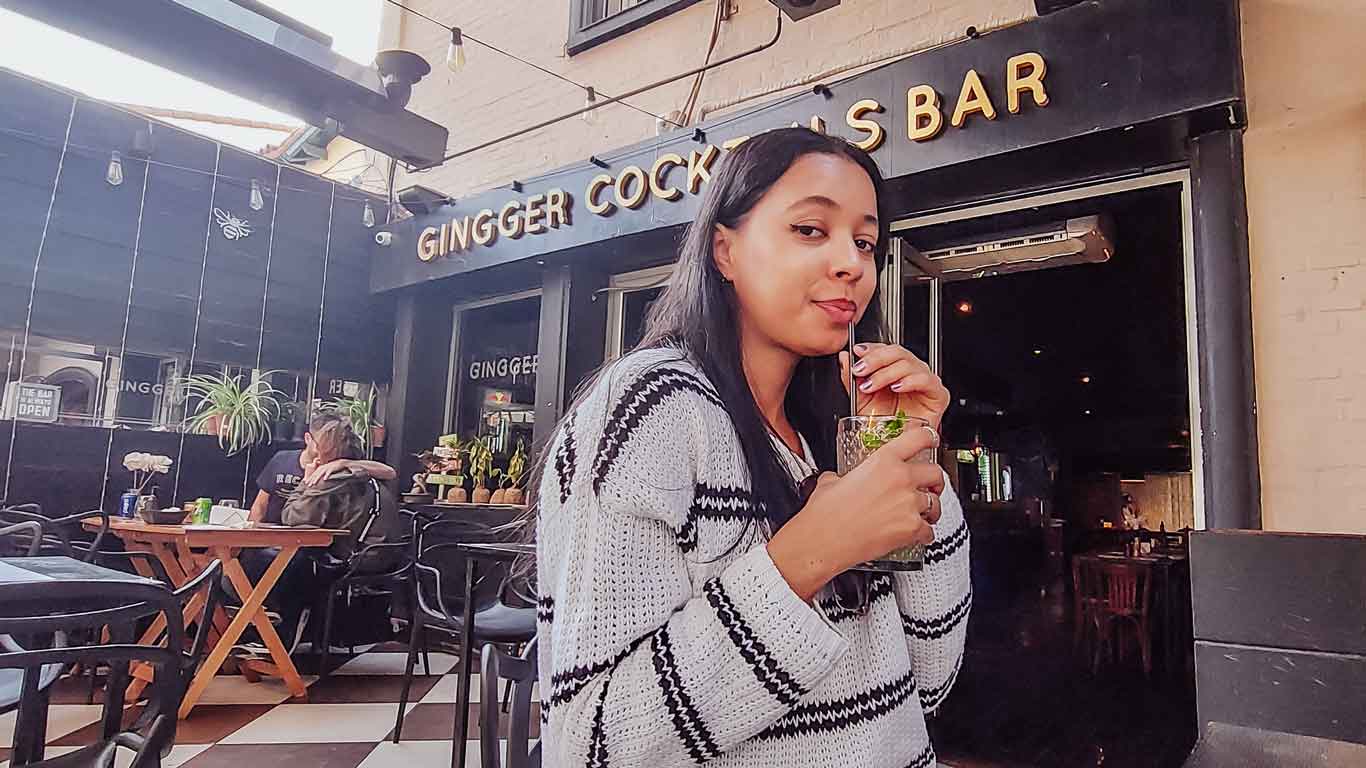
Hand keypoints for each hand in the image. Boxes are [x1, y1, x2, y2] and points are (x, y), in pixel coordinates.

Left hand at [302, 458, 348, 487]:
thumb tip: (317, 478)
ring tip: (314, 483)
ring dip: (317, 478)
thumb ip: (321, 473)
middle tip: (308, 485)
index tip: (306, 483)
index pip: (314, 474)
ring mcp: (327, 468)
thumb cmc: (332, 467)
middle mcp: (322, 468)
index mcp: (320, 468)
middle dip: (311, 480)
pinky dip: (326, 475)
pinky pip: (329, 472)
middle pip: (316, 474)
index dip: (309, 479)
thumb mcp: (326, 470)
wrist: (340, 463)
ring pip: (320, 474)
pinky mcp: (332, 468)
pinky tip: (325, 479)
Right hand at [768, 424, 944, 600]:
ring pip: (936, 503)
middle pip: (936, 473)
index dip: (929, 437)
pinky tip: (916, 535)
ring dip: (930, 509)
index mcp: (883, 461)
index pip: (919, 438)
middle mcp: (900, 479)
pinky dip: (924, 534)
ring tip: (922, 515)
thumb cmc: (824, 514)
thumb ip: (846, 475)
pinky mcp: (911, 529)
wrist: (822, 542)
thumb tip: (843, 479)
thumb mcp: (833, 481)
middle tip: (929, 486)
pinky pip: (929, 531)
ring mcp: (908, 504)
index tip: (932, 440)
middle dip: (934, 481)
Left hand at [839, 343, 949, 429]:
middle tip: (860, 370)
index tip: (857, 353)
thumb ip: (851, 378)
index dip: (871, 348)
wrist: (894, 448)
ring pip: (909, 363)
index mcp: (893, 370)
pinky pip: (926, 380)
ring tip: (872, 385)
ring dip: (887, 372)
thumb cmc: (882, 427)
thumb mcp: (860, 400)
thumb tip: (844, 358)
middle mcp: (910, 373)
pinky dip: (910, 381)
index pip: (885, 349)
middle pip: (897, 352)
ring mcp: (925, 381)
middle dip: (875, 359)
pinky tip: (896, 387)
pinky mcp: (938, 394)